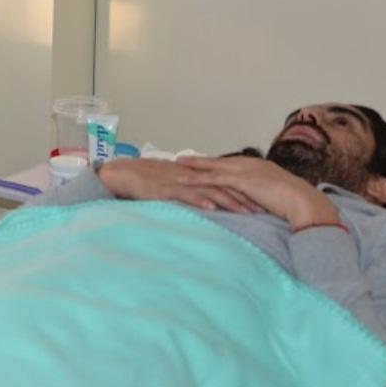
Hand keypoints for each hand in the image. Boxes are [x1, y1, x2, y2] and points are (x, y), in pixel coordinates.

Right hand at [99, 158, 263, 213]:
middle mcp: (191, 176)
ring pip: (209, 190)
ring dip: (228, 201)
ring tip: (246, 212)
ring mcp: (179, 181)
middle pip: (222, 185)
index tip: (260, 203)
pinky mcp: (166, 188)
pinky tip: (213, 208)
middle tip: (263, 210)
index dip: (243, 191)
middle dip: (243, 198)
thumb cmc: (146, 182)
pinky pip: (186, 194)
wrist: (122, 174)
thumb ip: (190, 192)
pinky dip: (200, 200)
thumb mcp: (172, 186)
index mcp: (194, 174)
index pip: (223, 181)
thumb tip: (207, 204)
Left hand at [175, 156, 339, 228]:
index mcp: (259, 167)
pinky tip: (183, 180)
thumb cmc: (295, 204)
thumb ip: (264, 195)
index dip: (215, 162)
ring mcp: (246, 170)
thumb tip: (257, 203)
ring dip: (193, 165)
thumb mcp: (276, 196)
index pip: (231, 163)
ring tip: (176, 164)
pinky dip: (197, 179)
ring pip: (213, 166)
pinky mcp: (242, 180)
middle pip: (219, 161)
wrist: (305, 203)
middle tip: (181, 157)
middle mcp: (250, 164)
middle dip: (200, 160)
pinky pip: (214, 179)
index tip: (201, 161)